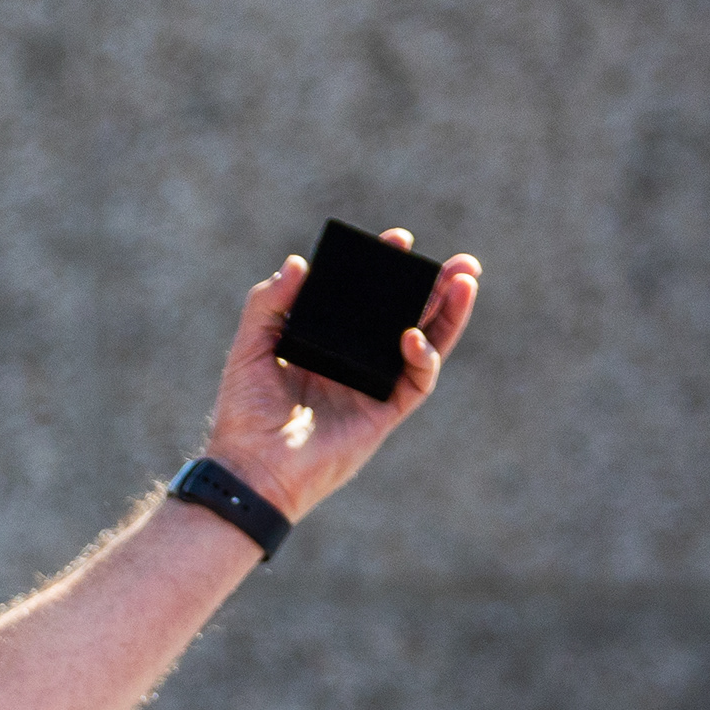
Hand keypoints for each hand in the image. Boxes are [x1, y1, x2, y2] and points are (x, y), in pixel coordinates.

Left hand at [200, 229, 481, 521]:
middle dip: (435, 287)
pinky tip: (413, 335)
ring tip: (465, 280)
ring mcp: (374, 386)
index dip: (385, 270)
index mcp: (327, 342)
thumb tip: (299, 262)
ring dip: (450, 313)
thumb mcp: (249, 347)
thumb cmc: (243, 414)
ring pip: (426, 343)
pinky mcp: (385, 412)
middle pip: (407, 316)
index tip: (398, 241)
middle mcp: (355, 361)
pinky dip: (424, 355)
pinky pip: (417, 380)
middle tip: (458, 262)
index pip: (366, 299)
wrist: (251, 468)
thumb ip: (267, 303)